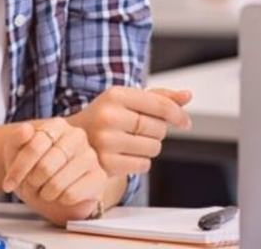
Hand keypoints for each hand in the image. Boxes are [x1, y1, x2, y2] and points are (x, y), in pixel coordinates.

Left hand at [2, 118, 110, 226]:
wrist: (51, 189)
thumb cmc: (34, 169)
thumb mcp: (16, 153)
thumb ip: (17, 140)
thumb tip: (26, 129)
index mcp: (58, 125)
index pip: (35, 145)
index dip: (18, 169)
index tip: (8, 184)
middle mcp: (77, 136)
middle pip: (45, 167)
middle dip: (31, 183)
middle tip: (31, 186)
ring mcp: (90, 156)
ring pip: (57, 183)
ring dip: (44, 194)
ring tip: (45, 190)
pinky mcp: (99, 177)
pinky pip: (71, 195)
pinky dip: (60, 200)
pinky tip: (61, 195)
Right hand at [70, 86, 192, 175]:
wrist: (73, 140)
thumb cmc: (106, 117)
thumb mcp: (128, 100)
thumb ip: (159, 97)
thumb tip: (187, 95)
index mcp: (115, 95)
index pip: (160, 105)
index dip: (178, 114)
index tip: (185, 122)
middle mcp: (109, 116)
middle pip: (159, 128)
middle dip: (156, 131)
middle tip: (138, 130)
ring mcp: (106, 141)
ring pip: (154, 148)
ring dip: (149, 147)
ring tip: (130, 142)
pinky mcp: (106, 164)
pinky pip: (144, 165)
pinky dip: (141, 162)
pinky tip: (126, 155)